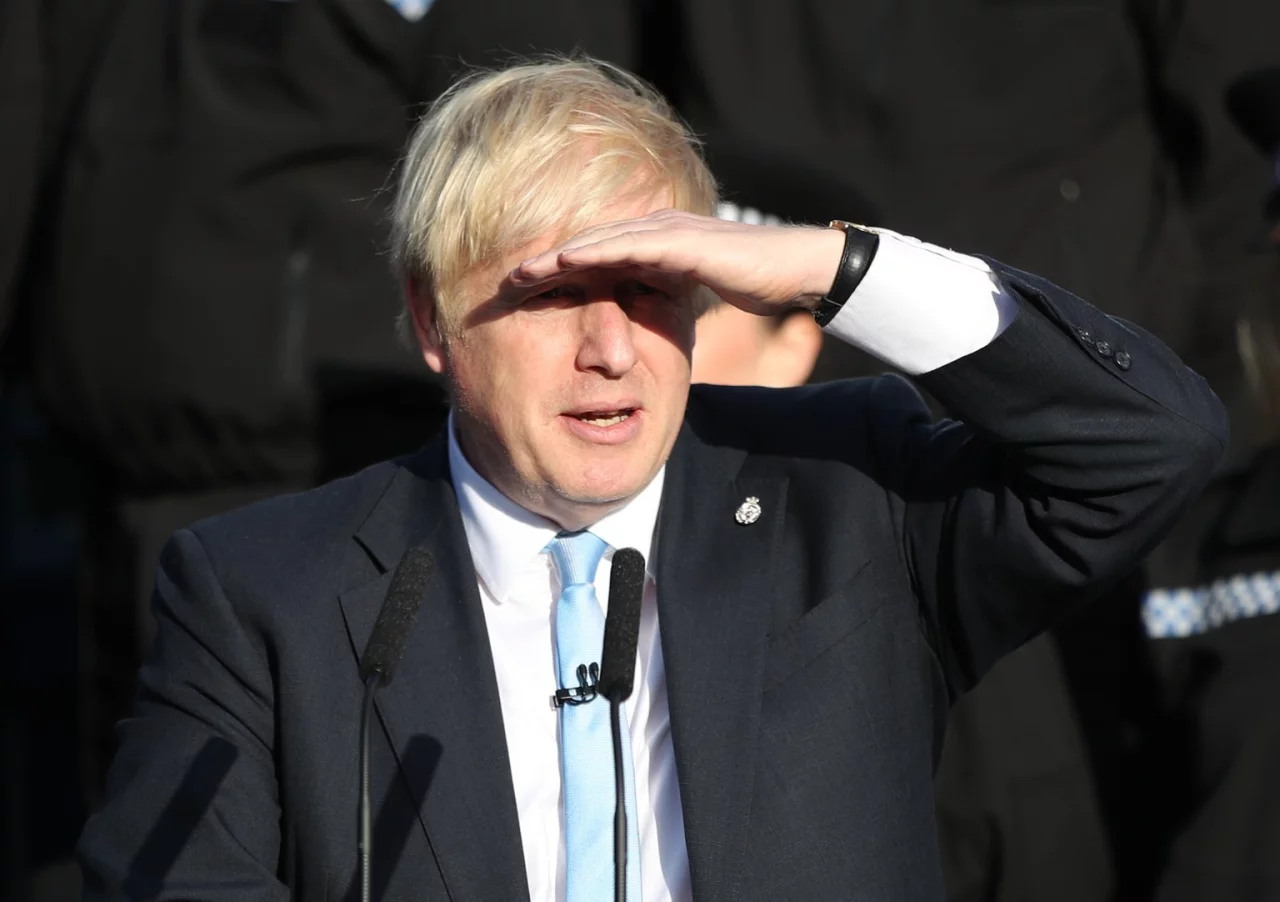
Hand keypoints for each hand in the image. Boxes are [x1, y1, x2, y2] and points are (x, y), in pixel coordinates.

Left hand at [509, 209, 845, 315]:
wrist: (799, 270)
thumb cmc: (754, 281)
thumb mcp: (696, 295)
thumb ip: (666, 298)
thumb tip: (642, 321)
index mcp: (656, 245)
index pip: (598, 258)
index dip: (559, 273)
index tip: (526, 293)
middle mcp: (656, 230)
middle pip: (588, 244)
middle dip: (545, 262)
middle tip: (505, 280)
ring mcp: (668, 231)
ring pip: (599, 241)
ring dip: (557, 257)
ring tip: (520, 272)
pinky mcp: (683, 242)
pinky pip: (628, 246)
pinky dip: (593, 253)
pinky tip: (564, 261)